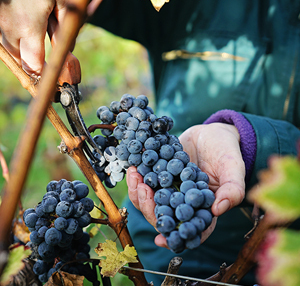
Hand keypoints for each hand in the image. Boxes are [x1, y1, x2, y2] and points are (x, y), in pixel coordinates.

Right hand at [0, 0, 70, 74]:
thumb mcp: (64, 0)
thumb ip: (64, 31)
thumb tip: (66, 53)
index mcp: (27, 25)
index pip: (34, 64)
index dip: (45, 72)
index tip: (55, 73)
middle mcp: (7, 24)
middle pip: (21, 59)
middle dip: (35, 61)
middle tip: (48, 54)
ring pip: (10, 46)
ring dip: (24, 48)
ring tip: (36, 33)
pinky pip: (3, 32)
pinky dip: (15, 35)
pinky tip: (25, 24)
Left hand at [126, 123, 245, 248]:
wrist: (211, 134)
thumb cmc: (226, 152)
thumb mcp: (233, 168)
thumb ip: (232, 189)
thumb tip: (218, 209)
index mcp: (203, 208)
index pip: (190, 230)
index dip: (176, 239)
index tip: (160, 239)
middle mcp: (184, 204)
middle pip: (164, 218)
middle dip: (150, 209)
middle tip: (144, 191)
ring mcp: (170, 191)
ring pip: (151, 203)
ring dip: (139, 195)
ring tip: (135, 177)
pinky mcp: (161, 178)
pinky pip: (147, 185)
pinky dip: (138, 180)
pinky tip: (134, 169)